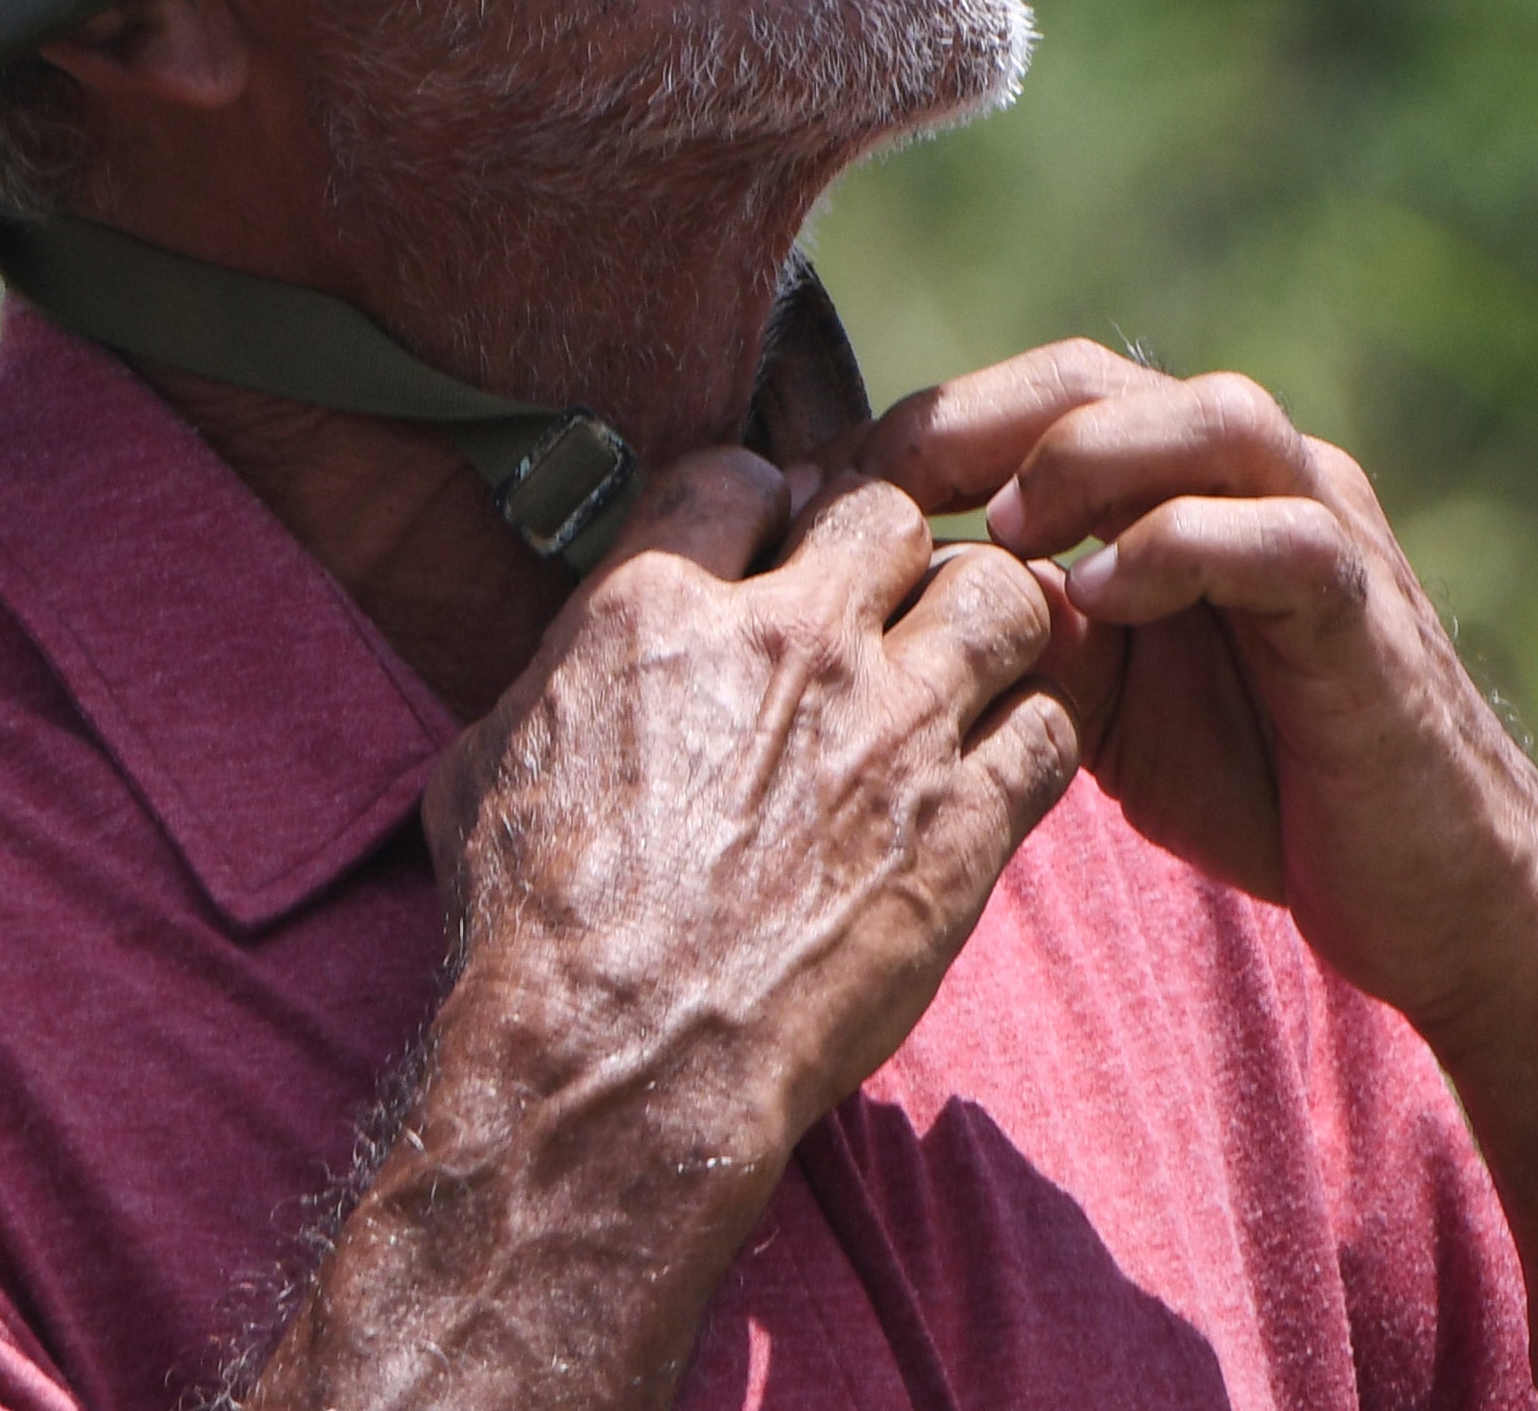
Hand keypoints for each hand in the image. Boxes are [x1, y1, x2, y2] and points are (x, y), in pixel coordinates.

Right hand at [235, 454, 1077, 1410]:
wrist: (617, 1066)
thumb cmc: (529, 930)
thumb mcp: (488, 762)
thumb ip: (550, 676)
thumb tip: (562, 658)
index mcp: (656, 608)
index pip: (742, 471)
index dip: (760, 502)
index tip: (769, 545)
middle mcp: (786, 641)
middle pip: (887, 509)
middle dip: (884, 546)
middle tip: (875, 605)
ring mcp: (889, 730)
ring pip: (998, 591)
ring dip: (983, 618)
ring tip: (959, 664)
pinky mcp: (961, 826)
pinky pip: (1050, 724)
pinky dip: (1033, 731)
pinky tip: (998, 761)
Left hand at [851, 345, 1537, 1048]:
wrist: (1429, 894)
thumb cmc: (1260, 786)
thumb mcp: (1100, 698)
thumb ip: (1019, 625)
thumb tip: (876, 591)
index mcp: (1183, 482)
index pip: (1038, 395)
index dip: (922, 428)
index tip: (815, 490)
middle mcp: (1257, 475)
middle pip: (1102, 374)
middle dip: (973, 419)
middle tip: (871, 487)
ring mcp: (1323, 528)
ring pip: (1210, 417)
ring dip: (1088, 459)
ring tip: (1002, 532)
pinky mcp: (1367, 609)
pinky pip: (1281, 535)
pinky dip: (1179, 548)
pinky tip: (1100, 600)